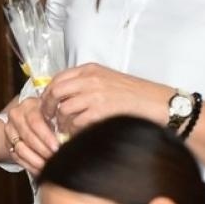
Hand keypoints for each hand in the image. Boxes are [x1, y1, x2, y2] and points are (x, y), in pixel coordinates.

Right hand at [4, 95, 59, 173]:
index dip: (46, 136)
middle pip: (28, 136)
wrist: (30, 119)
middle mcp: (16, 115)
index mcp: (29, 105)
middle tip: (55, 158)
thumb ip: (62, 123)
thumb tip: (72, 137)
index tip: (57, 147)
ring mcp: (10, 129)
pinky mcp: (7, 143)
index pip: (36, 121)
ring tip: (49, 165)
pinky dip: (30, 165)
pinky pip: (17, 157)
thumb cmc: (48, 116)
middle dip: (43, 150)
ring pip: (21, 149)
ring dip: (37, 160)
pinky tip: (41, 168)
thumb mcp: (56, 114)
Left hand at [41, 63, 163, 134]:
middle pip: (55, 92)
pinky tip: (78, 134)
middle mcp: (90, 79)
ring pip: (63, 110)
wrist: (158, 104)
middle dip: (48, 108)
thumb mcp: (108, 80)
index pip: (57, 78)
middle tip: (48, 119)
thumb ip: (87, 84)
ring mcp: (94, 95)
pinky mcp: (100, 112)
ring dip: (61, 122)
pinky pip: (76, 123)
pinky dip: (73, 131)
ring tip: (66, 129)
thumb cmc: (137, 95)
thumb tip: (65, 96)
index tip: (46, 104)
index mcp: (90, 70)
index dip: (47, 93)